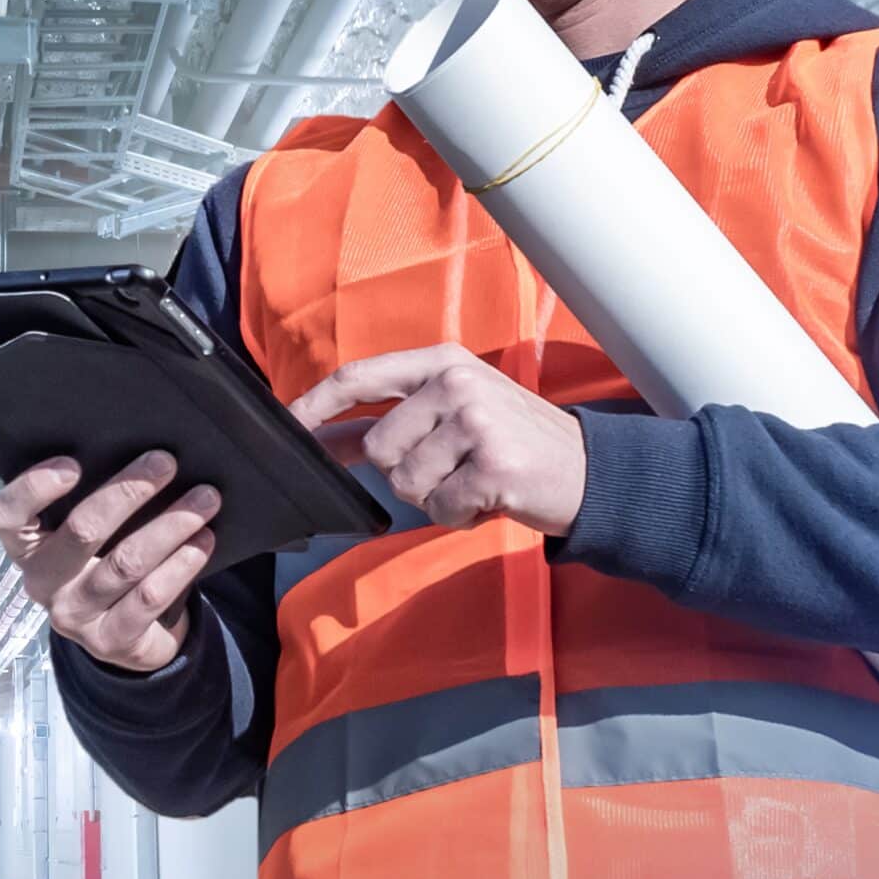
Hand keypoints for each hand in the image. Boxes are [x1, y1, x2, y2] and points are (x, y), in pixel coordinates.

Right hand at [0, 450, 219, 673]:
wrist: (124, 637)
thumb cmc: (103, 564)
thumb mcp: (85, 538)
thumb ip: (94, 504)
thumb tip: (140, 457)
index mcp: (27, 548)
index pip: (9, 516)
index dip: (34, 488)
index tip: (72, 463)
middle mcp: (43, 583)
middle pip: (81, 531)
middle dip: (128, 492)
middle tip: (165, 463)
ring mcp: (75, 617)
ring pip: (125, 563)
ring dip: (170, 525)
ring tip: (203, 500)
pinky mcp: (110, 641)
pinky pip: (149, 598)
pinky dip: (181, 564)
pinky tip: (203, 541)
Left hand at [290, 345, 586, 534]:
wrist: (590, 472)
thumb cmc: (510, 443)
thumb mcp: (452, 412)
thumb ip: (389, 419)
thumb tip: (317, 436)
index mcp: (441, 361)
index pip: (359, 376)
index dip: (316, 404)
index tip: (288, 426)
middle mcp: (456, 383)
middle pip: (377, 448)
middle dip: (405, 473)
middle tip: (452, 468)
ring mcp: (477, 422)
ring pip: (406, 483)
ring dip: (435, 498)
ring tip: (474, 481)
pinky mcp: (494, 465)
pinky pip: (442, 508)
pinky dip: (460, 517)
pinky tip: (491, 498)